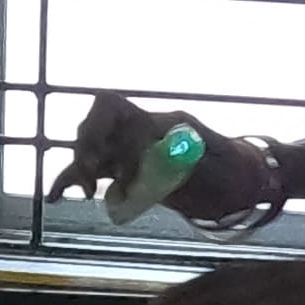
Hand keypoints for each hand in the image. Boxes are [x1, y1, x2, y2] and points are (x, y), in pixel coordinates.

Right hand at [46, 93, 268, 224]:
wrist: (246, 185)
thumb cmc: (236, 172)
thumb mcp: (213, 163)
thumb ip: (183, 153)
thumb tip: (153, 147)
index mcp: (160, 123)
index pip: (111, 107)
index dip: (94, 125)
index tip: (99, 158)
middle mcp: (142, 132)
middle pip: (94, 128)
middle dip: (85, 151)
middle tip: (93, 182)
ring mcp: (135, 153)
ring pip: (92, 150)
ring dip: (79, 168)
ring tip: (85, 193)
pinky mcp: (133, 173)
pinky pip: (98, 171)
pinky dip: (75, 181)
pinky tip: (58, 197)